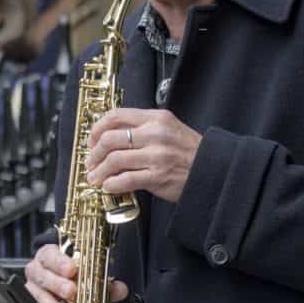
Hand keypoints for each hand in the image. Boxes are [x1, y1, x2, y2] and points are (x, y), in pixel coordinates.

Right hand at [24, 244, 127, 302]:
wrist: (55, 286)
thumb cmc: (70, 277)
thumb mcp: (86, 275)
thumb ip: (103, 282)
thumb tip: (120, 289)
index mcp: (49, 256)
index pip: (51, 255)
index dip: (60, 262)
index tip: (72, 269)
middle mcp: (37, 271)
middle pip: (42, 275)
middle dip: (57, 284)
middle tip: (71, 292)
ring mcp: (31, 289)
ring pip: (37, 296)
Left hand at [85, 108, 201, 203]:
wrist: (213, 170)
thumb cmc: (189, 151)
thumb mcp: (169, 128)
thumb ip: (143, 128)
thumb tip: (110, 135)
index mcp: (156, 118)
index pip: (116, 116)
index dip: (97, 128)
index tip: (92, 140)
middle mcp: (155, 134)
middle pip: (110, 139)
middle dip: (94, 153)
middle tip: (91, 162)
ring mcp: (157, 156)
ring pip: (114, 160)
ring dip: (99, 171)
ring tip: (95, 177)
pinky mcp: (158, 176)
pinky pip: (126, 179)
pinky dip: (112, 184)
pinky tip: (108, 186)